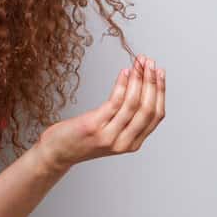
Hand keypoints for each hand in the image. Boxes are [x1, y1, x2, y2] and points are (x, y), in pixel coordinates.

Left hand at [35, 54, 165, 171]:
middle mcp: (124, 142)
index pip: (155, 116)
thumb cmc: (80, 138)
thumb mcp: (109, 132)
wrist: (56, 153)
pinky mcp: (94, 127)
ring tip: (140, 63)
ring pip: (133, 104)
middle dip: (152, 83)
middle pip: (147, 109)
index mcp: (132, 144)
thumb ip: (125, 120)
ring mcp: (109, 136)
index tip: (160, 73)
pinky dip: (123, 85)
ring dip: (139, 80)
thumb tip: (139, 89)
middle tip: (151, 63)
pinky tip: (125, 72)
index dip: (160, 92)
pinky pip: (115, 102)